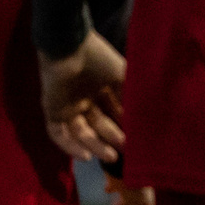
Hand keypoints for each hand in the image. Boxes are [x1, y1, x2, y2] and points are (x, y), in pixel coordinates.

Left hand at [41, 31, 126, 163]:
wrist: (68, 47)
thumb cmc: (98, 58)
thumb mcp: (124, 77)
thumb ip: (134, 96)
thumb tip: (152, 116)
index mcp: (102, 86)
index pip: (114, 112)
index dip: (125, 126)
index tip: (138, 138)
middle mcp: (85, 97)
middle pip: (98, 124)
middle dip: (112, 138)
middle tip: (126, 150)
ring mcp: (67, 105)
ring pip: (80, 132)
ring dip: (95, 146)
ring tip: (111, 157)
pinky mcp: (52, 109)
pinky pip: (58, 133)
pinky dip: (70, 146)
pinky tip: (85, 156)